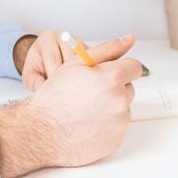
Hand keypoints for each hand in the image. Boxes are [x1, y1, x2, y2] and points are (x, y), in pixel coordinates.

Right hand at [0, 35, 142, 177]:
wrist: (43, 133)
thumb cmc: (55, 99)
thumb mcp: (76, 64)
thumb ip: (107, 49)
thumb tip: (129, 39)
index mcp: (112, 78)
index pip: (134, 67)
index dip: (121, 69)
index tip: (111, 74)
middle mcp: (120, 100)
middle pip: (128, 89)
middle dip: (114, 89)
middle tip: (90, 94)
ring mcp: (119, 122)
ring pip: (123, 109)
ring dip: (111, 107)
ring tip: (86, 111)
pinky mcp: (117, 139)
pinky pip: (118, 127)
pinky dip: (107, 125)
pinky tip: (88, 125)